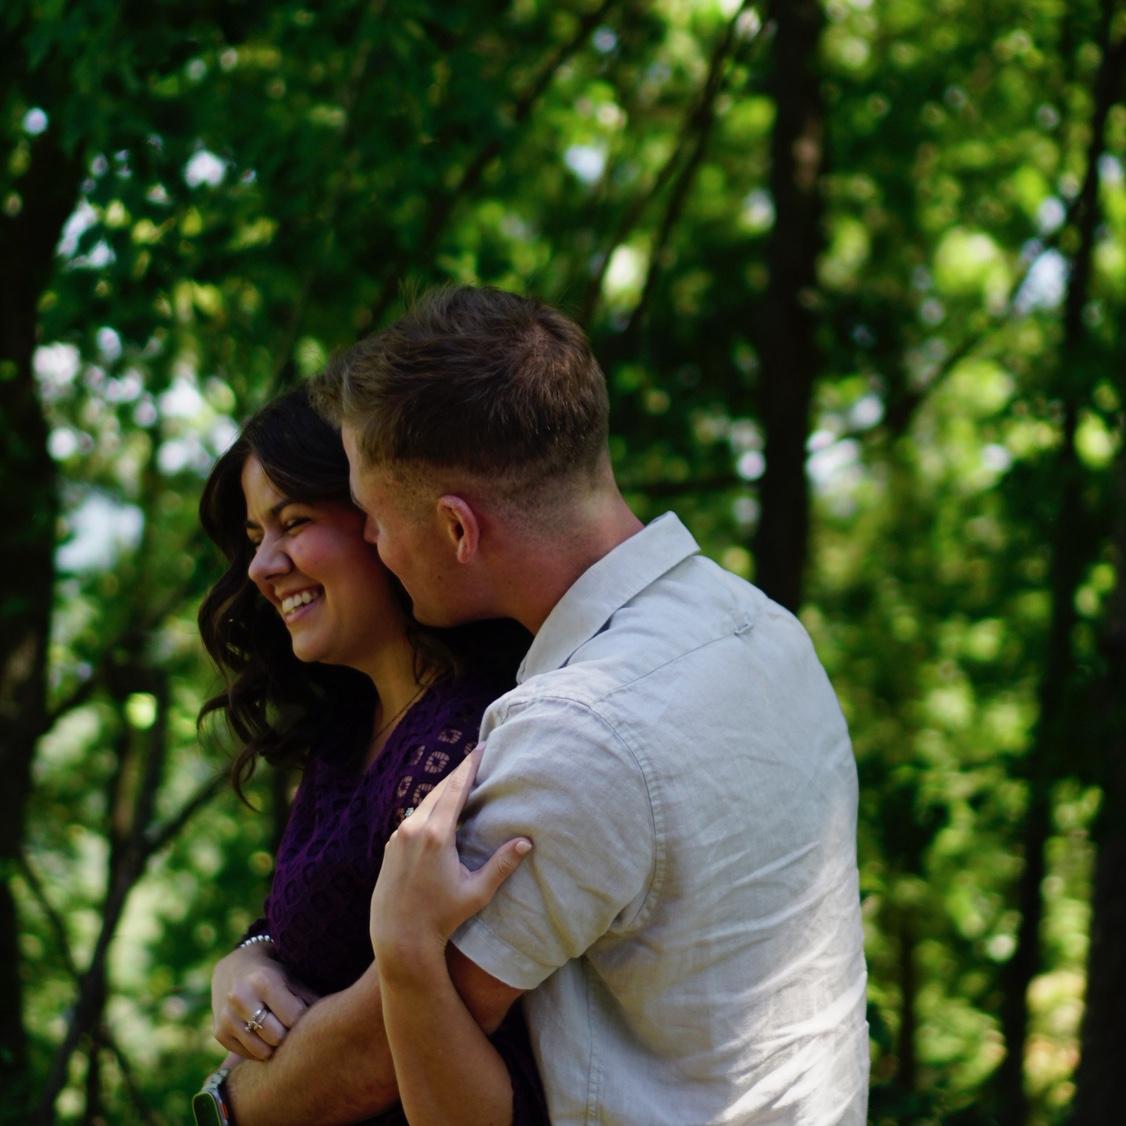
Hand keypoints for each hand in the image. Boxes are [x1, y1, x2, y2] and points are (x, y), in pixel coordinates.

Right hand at [210, 942, 317, 1059]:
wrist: (233, 967)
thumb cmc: (273, 973)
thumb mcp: (292, 978)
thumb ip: (309, 999)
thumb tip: (330, 1022)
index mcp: (264, 981)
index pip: (293, 1017)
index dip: (304, 1020)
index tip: (308, 1017)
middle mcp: (241, 999)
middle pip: (277, 1037)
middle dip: (288, 1035)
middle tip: (292, 1028)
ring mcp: (226, 1017)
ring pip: (262, 1051)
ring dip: (274, 1046)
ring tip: (279, 1031)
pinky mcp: (219, 1033)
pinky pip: (247, 1055)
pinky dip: (258, 1049)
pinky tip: (261, 1033)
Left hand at [370, 746, 531, 971]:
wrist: (398, 936)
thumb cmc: (441, 918)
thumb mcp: (476, 892)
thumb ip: (501, 865)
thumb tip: (526, 843)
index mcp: (436, 836)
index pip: (455, 789)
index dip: (469, 766)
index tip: (480, 748)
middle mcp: (413, 829)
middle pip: (439, 790)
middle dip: (458, 774)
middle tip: (476, 759)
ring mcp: (398, 836)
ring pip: (424, 803)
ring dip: (443, 791)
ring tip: (461, 783)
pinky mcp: (390, 845)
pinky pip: (413, 817)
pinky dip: (429, 808)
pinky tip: (440, 811)